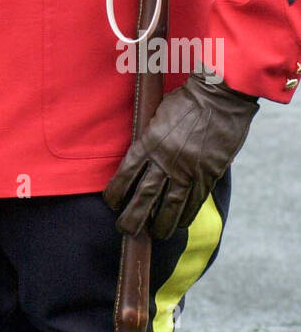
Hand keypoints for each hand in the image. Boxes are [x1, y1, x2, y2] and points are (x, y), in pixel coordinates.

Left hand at [103, 67, 257, 238]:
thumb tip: (141, 158)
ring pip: (170, 206)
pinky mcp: (208, 174)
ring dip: (160, 224)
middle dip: (133, 217)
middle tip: (125, 230)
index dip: (116, 192)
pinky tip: (179, 223)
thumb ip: (149, 138)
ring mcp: (188, 170)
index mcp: (149, 142)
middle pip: (144, 196)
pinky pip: (194, 202)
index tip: (112, 202)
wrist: (220, 97)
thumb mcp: (157, 114)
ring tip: (154, 235)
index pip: (126, 174)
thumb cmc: (186, 100)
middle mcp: (166, 160)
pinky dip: (185, 215)